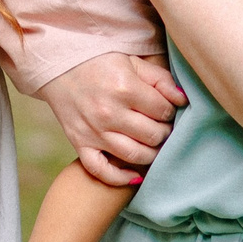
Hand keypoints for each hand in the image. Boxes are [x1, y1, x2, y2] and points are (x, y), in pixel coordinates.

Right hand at [34, 52, 186, 185]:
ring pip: (135, 155)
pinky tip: (135, 175)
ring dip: (151, 154)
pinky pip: (101, 170)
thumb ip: (160, 80)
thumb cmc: (101, 65)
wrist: (59, 68)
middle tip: (161, 127)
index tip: (164, 109)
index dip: (170, 111)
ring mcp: (93, 131)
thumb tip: (183, 100)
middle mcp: (108, 112)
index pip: (163, 111)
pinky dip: (120, 178)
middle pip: (153, 135)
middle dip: (163, 132)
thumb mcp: (132, 63)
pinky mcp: (80, 144)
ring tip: (151, 144)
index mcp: (124, 88)